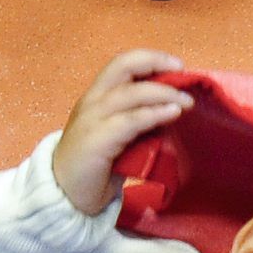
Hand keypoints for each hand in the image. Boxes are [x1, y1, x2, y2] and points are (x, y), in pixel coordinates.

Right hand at [51, 51, 191, 215]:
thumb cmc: (96, 165)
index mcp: (97, 97)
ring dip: (163, 93)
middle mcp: (92, 102)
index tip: (177, 66)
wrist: (65, 194)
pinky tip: (171, 113)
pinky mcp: (96, 141)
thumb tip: (173, 109)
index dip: (150, 58)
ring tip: (186, 102)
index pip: (122, 64)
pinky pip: (129, 121)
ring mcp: (92, 120)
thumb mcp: (120, 135)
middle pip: (123, 66)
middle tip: (183, 72)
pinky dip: (153, 114)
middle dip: (156, 63)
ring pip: (130, 93)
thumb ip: (139, 119)